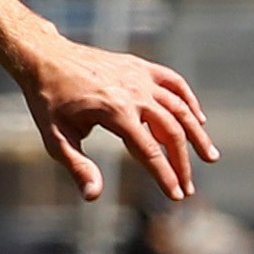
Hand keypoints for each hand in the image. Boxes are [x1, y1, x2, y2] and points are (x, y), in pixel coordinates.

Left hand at [12, 38, 214, 201]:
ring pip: (179, 107)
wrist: (44, 57)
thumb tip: (93, 197)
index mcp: (115, 111)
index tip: (176, 196)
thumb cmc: (48, 101)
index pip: (149, 151)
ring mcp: (140, 77)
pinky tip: (198, 119)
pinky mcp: (140, 66)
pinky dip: (189, 101)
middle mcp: (134, 92)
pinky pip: (174, 83)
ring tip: (209, 157)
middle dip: (182, 163)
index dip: (165, 176)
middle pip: (171, 132)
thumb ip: (77, 166)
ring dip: (196, 134)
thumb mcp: (56, 137)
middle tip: (188, 188)